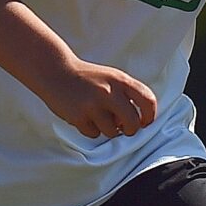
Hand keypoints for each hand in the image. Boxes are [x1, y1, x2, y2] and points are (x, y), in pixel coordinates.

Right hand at [40, 58, 157, 140]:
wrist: (56, 71)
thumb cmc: (87, 77)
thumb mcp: (111, 77)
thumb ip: (127, 94)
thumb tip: (138, 121)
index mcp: (121, 80)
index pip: (148, 101)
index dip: (150, 116)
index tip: (144, 122)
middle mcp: (109, 92)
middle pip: (132, 122)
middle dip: (130, 130)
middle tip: (124, 128)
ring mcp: (93, 105)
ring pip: (112, 132)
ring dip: (107, 129)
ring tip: (97, 116)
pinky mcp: (79, 116)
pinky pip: (94, 134)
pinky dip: (91, 129)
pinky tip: (84, 116)